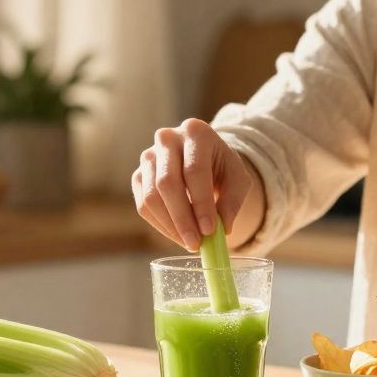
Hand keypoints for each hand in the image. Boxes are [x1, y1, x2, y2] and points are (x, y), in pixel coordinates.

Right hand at [130, 119, 252, 249]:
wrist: (202, 157)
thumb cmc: (222, 167)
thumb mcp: (238, 179)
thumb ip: (232, 202)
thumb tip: (221, 229)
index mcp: (196, 131)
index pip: (194, 170)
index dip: (201, 203)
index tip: (209, 230)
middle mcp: (167, 138)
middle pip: (168, 183)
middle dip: (182, 219)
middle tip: (196, 244)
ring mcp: (148, 156)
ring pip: (152, 197)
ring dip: (170, 226)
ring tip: (190, 243)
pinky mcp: (138, 175)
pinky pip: (143, 206)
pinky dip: (160, 226)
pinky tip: (178, 235)